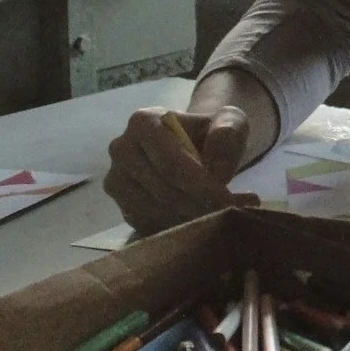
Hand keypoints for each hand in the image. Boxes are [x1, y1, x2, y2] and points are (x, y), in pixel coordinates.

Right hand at [102, 106, 258, 236]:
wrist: (195, 146)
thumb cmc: (211, 132)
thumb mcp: (230, 122)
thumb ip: (228, 135)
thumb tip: (218, 172)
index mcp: (143, 122)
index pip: (171, 163)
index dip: (201, 185)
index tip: (228, 200)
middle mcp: (122, 150)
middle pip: (162, 190)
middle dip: (200, 205)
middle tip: (231, 212)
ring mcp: (117, 181)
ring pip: (155, 212)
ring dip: (193, 220)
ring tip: (226, 214)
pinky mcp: (123, 207)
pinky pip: (150, 226)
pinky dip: (180, 229)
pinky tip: (206, 222)